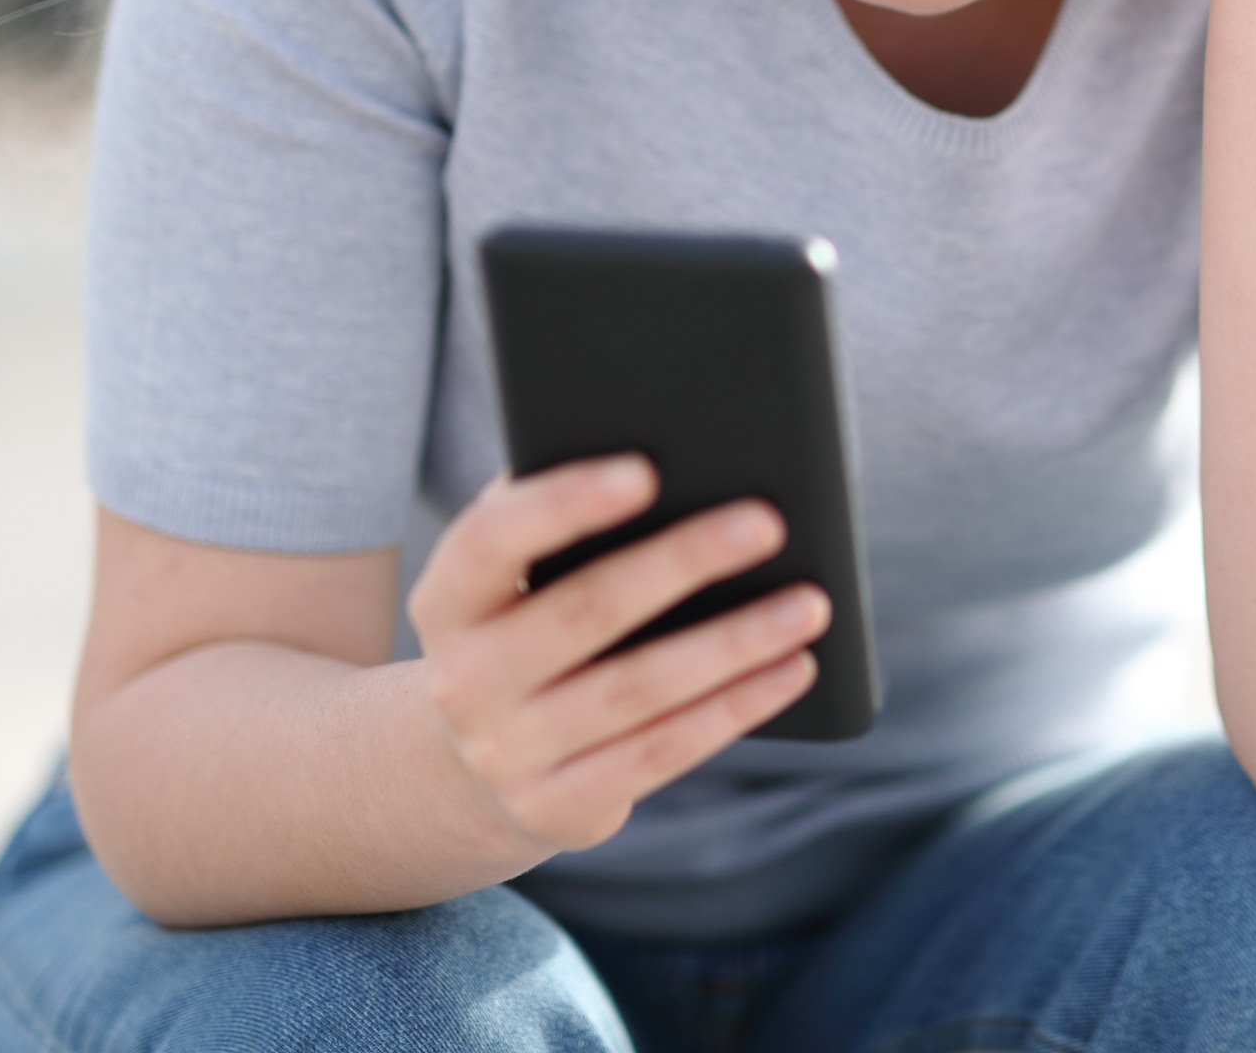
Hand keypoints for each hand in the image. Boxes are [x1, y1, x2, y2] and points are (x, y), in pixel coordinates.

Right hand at [406, 458, 826, 853]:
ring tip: (808, 604)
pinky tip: (793, 668)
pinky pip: (662, 751)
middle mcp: (465, 680)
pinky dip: (735, 708)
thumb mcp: (508, 581)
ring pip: (638, 690)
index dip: (564, 504)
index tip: (647, 471)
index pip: (492, 542)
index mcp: (447, 600)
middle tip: (767, 522)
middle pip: (586, 610)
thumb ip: (555, 519)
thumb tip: (661, 448)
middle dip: (681, 562)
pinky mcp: (559, 806)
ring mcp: (509, 752)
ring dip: (733, 644)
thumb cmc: (523, 628)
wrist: (470, 767)